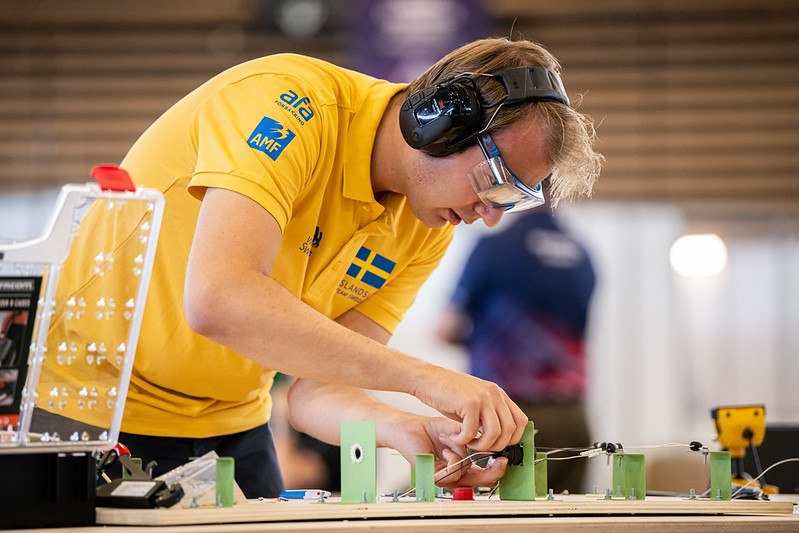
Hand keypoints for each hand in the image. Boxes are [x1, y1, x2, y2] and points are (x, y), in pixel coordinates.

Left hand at [386, 415, 508, 489]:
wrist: (411, 428)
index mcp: (463, 463)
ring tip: (449, 440)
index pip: (484, 471)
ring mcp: (446, 476)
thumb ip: (475, 439)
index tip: (504, 456)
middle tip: (500, 462)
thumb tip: (495, 440)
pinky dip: (452, 459)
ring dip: (461, 454)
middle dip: (492, 472)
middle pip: (480, 481)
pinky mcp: (435, 476)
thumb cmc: (433, 429)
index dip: (496, 467)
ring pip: (466, 475)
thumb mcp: (459, 432)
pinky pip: (452, 474)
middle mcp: (456, 472)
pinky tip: (445, 449)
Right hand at [412, 366, 527, 450]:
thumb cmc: (447, 394)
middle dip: (496, 446)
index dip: (512, 439)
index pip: (521, 421)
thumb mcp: (474, 403)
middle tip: (479, 448)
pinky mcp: (469, 402)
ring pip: (495, 434)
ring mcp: (483, 397)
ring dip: (481, 446)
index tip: (497, 445)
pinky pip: (472, 432)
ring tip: (468, 443)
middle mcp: (495, 394)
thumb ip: (488, 416)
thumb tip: (500, 439)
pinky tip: (455, 437)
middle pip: (510, 430)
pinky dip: (463, 440)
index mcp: (498, 394)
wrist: (426, 378)